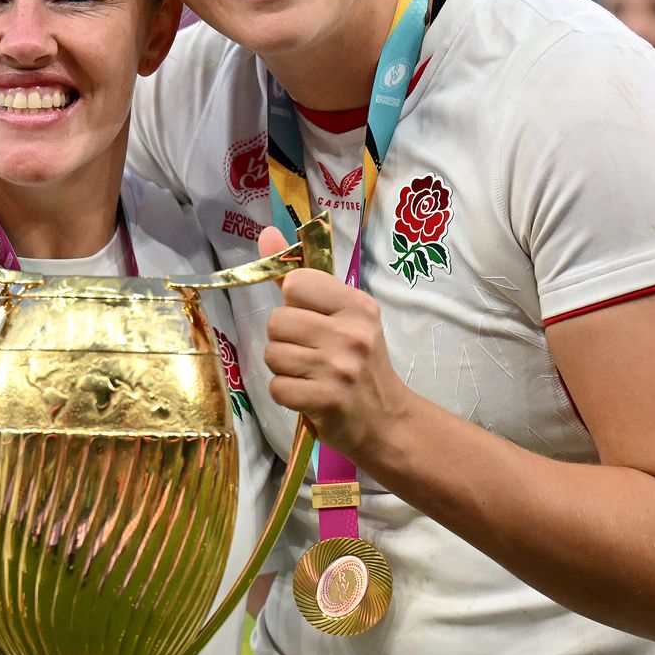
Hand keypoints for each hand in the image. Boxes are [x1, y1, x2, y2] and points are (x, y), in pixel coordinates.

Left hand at [255, 226, 411, 461]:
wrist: (387, 421)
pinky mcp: (325, 399)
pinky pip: (277, 387)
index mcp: (357, 305)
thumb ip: (301, 277)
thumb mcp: (342, 315)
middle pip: (277, 322)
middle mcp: (350, 332)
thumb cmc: (361, 365)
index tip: (313, 321)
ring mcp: (338, 367)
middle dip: (285, 340)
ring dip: (284, 368)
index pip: (295, 283)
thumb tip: (267, 233)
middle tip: (311, 354)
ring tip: (310, 375)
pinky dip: (287, 394)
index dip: (294, 304)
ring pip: (273, 354)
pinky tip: (308, 395)